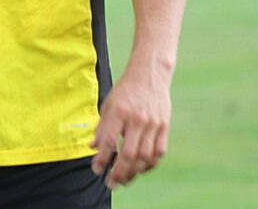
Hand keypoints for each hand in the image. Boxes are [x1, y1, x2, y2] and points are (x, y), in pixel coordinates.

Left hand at [90, 68, 171, 188]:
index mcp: (119, 111)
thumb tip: (92, 147)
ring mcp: (153, 124)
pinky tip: (140, 169)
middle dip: (118, 172)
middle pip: (129, 154)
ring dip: (134, 172)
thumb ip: (101, 127)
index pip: (109, 141)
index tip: (96, 169)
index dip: (102, 159)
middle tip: (111, 183)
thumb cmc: (125, 90)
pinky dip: (149, 164)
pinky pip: (159, 152)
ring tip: (124, 180)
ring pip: (145, 157)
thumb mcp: (108, 104)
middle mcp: (137, 119)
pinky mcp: (164, 126)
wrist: (149, 74)